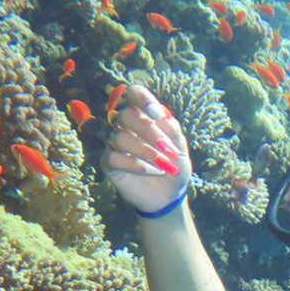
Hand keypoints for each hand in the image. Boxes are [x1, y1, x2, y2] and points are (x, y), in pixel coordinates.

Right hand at [99, 85, 191, 215]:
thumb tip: (161, 115)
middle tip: (169, 150)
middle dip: (150, 132)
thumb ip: (172, 130)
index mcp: (144, 116)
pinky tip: (151, 172)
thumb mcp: (180, 149)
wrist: (169, 196)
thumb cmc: (174, 168)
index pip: (134, 93)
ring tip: (164, 166)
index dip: (142, 98)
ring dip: (147, 152)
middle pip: (126, 115)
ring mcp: (115, 144)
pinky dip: (135, 164)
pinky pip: (114, 157)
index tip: (156, 113)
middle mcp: (127, 126)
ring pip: (120, 138)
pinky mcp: (109, 163)